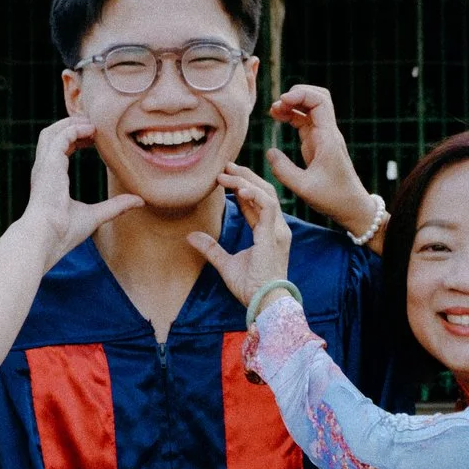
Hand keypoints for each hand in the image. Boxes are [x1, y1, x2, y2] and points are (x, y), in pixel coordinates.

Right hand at [20, 117, 142, 268]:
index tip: (93, 138)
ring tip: (92, 122)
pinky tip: (91, 130)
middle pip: (52, 136)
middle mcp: (44, 170)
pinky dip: (74, 129)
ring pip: (52, 132)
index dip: (75, 140)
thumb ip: (115, 206)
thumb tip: (139, 201)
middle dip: (71, 126)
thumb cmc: (64, 232)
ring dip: (71, 123)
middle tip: (94, 124)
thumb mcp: (95, 216)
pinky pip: (61, 137)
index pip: (59, 150)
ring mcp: (44, 166)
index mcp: (50, 180)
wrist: (47, 237)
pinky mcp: (49, 164)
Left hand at [189, 164, 292, 306]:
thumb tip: (190, 236)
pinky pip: (267, 206)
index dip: (241, 189)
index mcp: (269, 234)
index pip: (256, 204)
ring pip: (266, 194)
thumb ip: (211, 249)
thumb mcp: (225, 264)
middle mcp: (277, 229)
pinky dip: (253, 194)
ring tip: (226, 172)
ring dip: (245, 181)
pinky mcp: (274, 235)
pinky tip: (238, 188)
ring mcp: (278, 231)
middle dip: (245, 177)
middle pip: (264, 193)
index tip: (224, 178)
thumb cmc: (250, 288)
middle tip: (225, 165)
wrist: (264, 303)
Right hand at [265, 85, 377, 241]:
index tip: (282, 102)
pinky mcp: (318, 144)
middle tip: (277, 106)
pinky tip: (278, 118)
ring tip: (273, 112)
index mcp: (328, 138)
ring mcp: (323, 137)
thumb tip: (270, 152)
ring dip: (292, 105)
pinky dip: (292, 116)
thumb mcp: (304, 188)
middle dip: (297, 95)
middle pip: (317, 97)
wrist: (352, 207)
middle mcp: (328, 133)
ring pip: (310, 108)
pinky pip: (305, 121)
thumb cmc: (333, 199)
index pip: (319, 101)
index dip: (300, 95)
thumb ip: (284, 170)